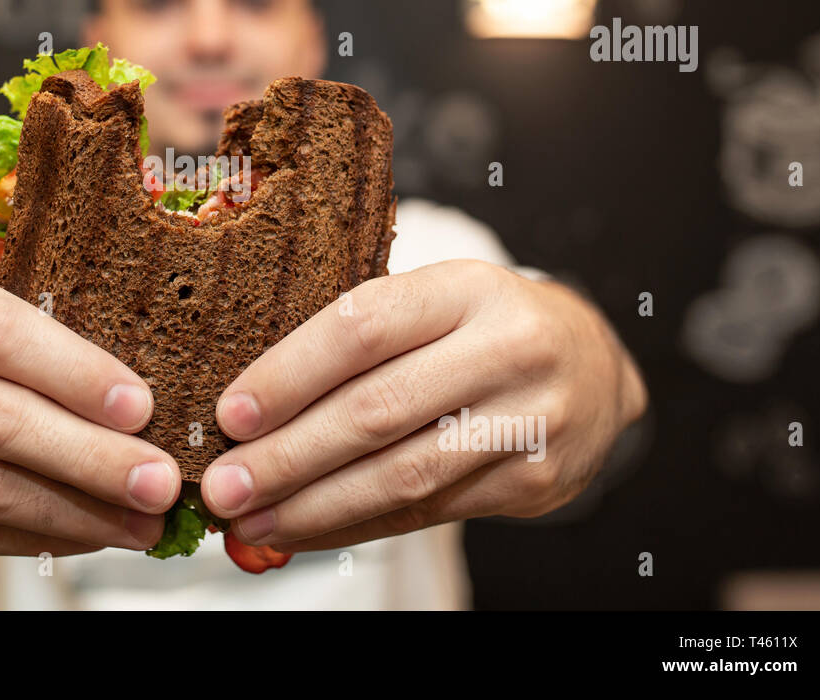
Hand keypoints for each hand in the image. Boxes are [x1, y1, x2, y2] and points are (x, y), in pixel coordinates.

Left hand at [200, 259, 647, 551]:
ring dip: (314, 507)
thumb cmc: (485, 326)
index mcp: (465, 288)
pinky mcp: (533, 481)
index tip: (230, 415)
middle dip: (288, 458)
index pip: (364, 327)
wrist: (594, 366)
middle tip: (225, 488)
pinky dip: (358, 526)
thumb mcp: (437, 297)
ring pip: (401, 474)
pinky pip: (427, 512)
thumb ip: (361, 333)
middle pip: (377, 410)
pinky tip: (309, 531)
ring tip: (252, 523)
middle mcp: (505, 348)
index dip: (289, 374)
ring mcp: (526, 420)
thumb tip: (248, 405)